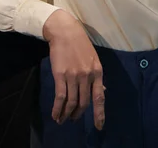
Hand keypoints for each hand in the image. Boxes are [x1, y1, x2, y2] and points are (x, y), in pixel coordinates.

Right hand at [42, 10, 104, 130]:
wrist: (65, 31)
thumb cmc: (80, 43)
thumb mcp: (93, 58)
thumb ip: (96, 76)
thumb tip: (102, 91)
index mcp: (97, 71)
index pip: (99, 97)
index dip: (99, 113)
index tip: (99, 126)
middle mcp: (87, 76)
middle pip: (84, 102)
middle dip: (78, 114)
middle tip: (73, 119)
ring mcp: (74, 76)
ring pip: (71, 102)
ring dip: (67, 114)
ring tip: (63, 119)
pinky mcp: (60, 75)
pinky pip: (60, 97)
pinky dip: (57, 109)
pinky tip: (55, 114)